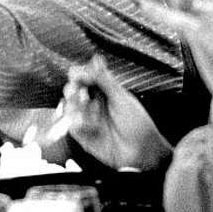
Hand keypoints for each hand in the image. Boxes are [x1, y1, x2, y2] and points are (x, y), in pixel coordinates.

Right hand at [63, 54, 170, 170]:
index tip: (76, 74)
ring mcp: (89, 120)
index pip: (86, 78)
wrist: (142, 153)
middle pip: (74, 92)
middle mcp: (95, 105)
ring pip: (70, 108)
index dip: (79, 75)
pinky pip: (72, 127)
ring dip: (73, 106)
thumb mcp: (122, 98)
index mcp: (105, 92)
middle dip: (72, 90)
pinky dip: (76, 123)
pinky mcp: (84, 136)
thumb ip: (105, 79)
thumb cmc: (139, 125)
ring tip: (81, 107)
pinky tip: (85, 124)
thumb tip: (96, 59)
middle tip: (75, 90)